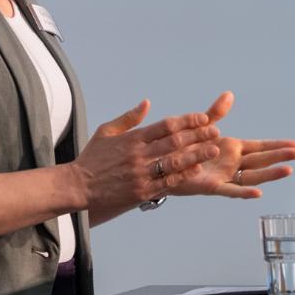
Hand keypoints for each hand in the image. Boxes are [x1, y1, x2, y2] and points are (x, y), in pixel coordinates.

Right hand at [70, 99, 220, 212]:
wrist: (78, 185)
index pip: (166, 125)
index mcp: (132, 138)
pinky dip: (183, 175)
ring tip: (214, 149)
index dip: (187, 121)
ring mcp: (141, 174)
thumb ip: (129, 118)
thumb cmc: (92, 158)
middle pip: (174, 142)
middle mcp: (139, 154)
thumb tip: (147, 103)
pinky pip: (167, 182)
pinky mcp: (141, 191)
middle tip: (215, 131)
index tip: (203, 118)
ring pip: (175, 162)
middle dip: (198, 135)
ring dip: (196, 155)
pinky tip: (197, 170)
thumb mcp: (106, 131)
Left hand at [166, 92, 294, 197]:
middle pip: (261, 160)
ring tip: (288, 170)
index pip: (260, 147)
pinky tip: (258, 193)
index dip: (277, 145)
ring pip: (252, 176)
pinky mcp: (212, 186)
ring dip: (270, 174)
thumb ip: (216, 113)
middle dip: (279, 156)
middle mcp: (231, 163)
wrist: (162, 164)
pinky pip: (231, 190)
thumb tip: (229, 94)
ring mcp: (224, 175)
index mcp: (232, 148)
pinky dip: (244, 192)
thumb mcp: (201, 126)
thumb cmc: (182, 146)